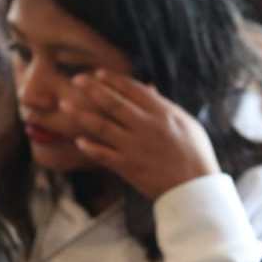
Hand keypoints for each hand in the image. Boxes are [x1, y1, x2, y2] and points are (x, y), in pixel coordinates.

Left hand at [60, 70, 220, 200]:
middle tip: (76, 79)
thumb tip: (149, 88)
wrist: (196, 188)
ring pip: (102, 126)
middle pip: (113, 103)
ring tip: (65, 104)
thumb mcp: (188, 124)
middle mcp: (146, 126)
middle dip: (92, 89)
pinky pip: (103, 154)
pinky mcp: (128, 166)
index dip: (113, 79)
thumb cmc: (196, 155)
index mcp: (163, 113)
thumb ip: (166, 106)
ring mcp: (135, 147)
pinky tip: (78, 140)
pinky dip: (90, 147)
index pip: (133, 90)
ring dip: (81, 114)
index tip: (98, 73)